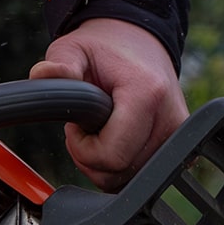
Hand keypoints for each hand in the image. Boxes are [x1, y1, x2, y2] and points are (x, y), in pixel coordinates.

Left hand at [30, 18, 188, 191]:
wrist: (140, 43)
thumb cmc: (105, 50)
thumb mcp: (73, 49)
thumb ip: (59, 65)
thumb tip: (42, 74)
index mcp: (147, 95)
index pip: (111, 157)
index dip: (83, 147)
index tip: (78, 124)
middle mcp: (170, 120)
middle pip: (119, 174)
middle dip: (91, 157)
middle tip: (88, 127)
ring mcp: (178, 136)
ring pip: (128, 181)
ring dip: (105, 164)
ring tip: (102, 130)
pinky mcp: (181, 148)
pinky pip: (140, 176)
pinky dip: (121, 167)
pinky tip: (117, 140)